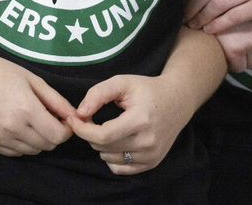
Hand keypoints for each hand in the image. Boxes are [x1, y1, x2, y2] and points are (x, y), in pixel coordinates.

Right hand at [0, 52, 74, 156]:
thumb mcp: (32, 79)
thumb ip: (56, 100)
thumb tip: (75, 116)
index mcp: (26, 109)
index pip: (57, 135)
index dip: (66, 129)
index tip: (63, 120)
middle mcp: (13, 127)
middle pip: (47, 145)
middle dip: (53, 134)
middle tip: (48, 118)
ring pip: (32, 151)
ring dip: (38, 140)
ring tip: (30, 120)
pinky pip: (15, 152)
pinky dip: (22, 144)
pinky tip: (17, 126)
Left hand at [67, 74, 190, 174]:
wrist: (177, 101)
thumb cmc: (147, 89)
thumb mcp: (122, 82)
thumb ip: (98, 94)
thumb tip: (80, 113)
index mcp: (141, 120)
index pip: (103, 135)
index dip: (82, 129)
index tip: (74, 118)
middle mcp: (148, 142)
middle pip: (103, 147)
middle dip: (90, 133)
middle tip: (91, 118)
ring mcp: (151, 155)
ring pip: (108, 158)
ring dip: (101, 144)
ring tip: (109, 126)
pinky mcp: (151, 163)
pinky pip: (119, 168)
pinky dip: (111, 156)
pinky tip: (117, 140)